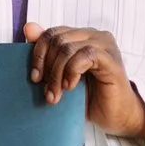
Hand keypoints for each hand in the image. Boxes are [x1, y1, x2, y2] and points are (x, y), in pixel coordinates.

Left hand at [23, 21, 144, 141]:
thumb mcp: (62, 76)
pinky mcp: (112, 60)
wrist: (116, 117)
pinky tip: (70, 87)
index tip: (35, 78)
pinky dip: (72, 71)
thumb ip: (47, 53)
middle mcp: (95, 36)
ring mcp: (105, 46)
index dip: (38, 54)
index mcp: (83, 36)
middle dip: (47, 67)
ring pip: (68, 48)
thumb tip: (28, 28)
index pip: (52, 33)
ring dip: (57, 74)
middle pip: (58, 40)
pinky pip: (86, 55)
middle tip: (47, 91)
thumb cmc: (90, 96)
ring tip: (56, 95)